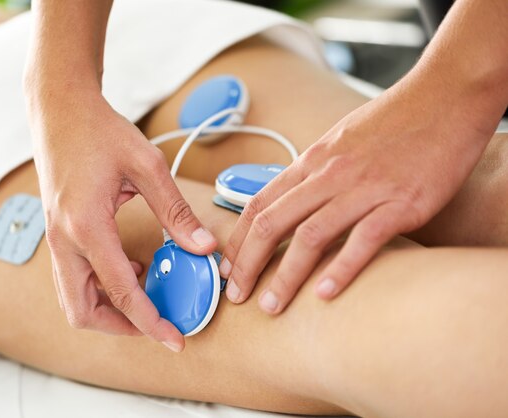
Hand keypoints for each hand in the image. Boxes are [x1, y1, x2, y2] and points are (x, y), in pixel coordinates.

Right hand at [26, 82, 216, 351]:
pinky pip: (74, 277)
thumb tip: (204, 248)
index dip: (150, 322)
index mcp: (86, 226)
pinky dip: (100, 287)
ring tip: (147, 295)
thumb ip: (176, 212)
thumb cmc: (99, 130)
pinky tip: (131, 268)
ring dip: (108, 309)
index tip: (174, 340)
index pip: (121, 292)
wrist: (60, 109)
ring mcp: (55, 238)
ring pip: (74, 298)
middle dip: (121, 327)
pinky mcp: (57, 232)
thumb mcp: (147, 166)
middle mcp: (64, 240)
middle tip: (157, 323)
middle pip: (84, 311)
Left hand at [220, 71, 498, 312]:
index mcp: (313, 160)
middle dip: (247, 265)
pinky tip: (324, 294)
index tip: (227, 267)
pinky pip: (363, 240)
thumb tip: (296, 197)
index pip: (259, 203)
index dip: (238, 239)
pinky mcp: (401, 202)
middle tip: (236, 296)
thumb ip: (316, 171)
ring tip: (270, 307)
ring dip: (284, 277)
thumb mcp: (340, 139)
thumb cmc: (395, 119)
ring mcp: (364, 188)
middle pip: (272, 224)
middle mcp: (330, 174)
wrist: (446, 95)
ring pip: (309, 237)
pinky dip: (341, 269)